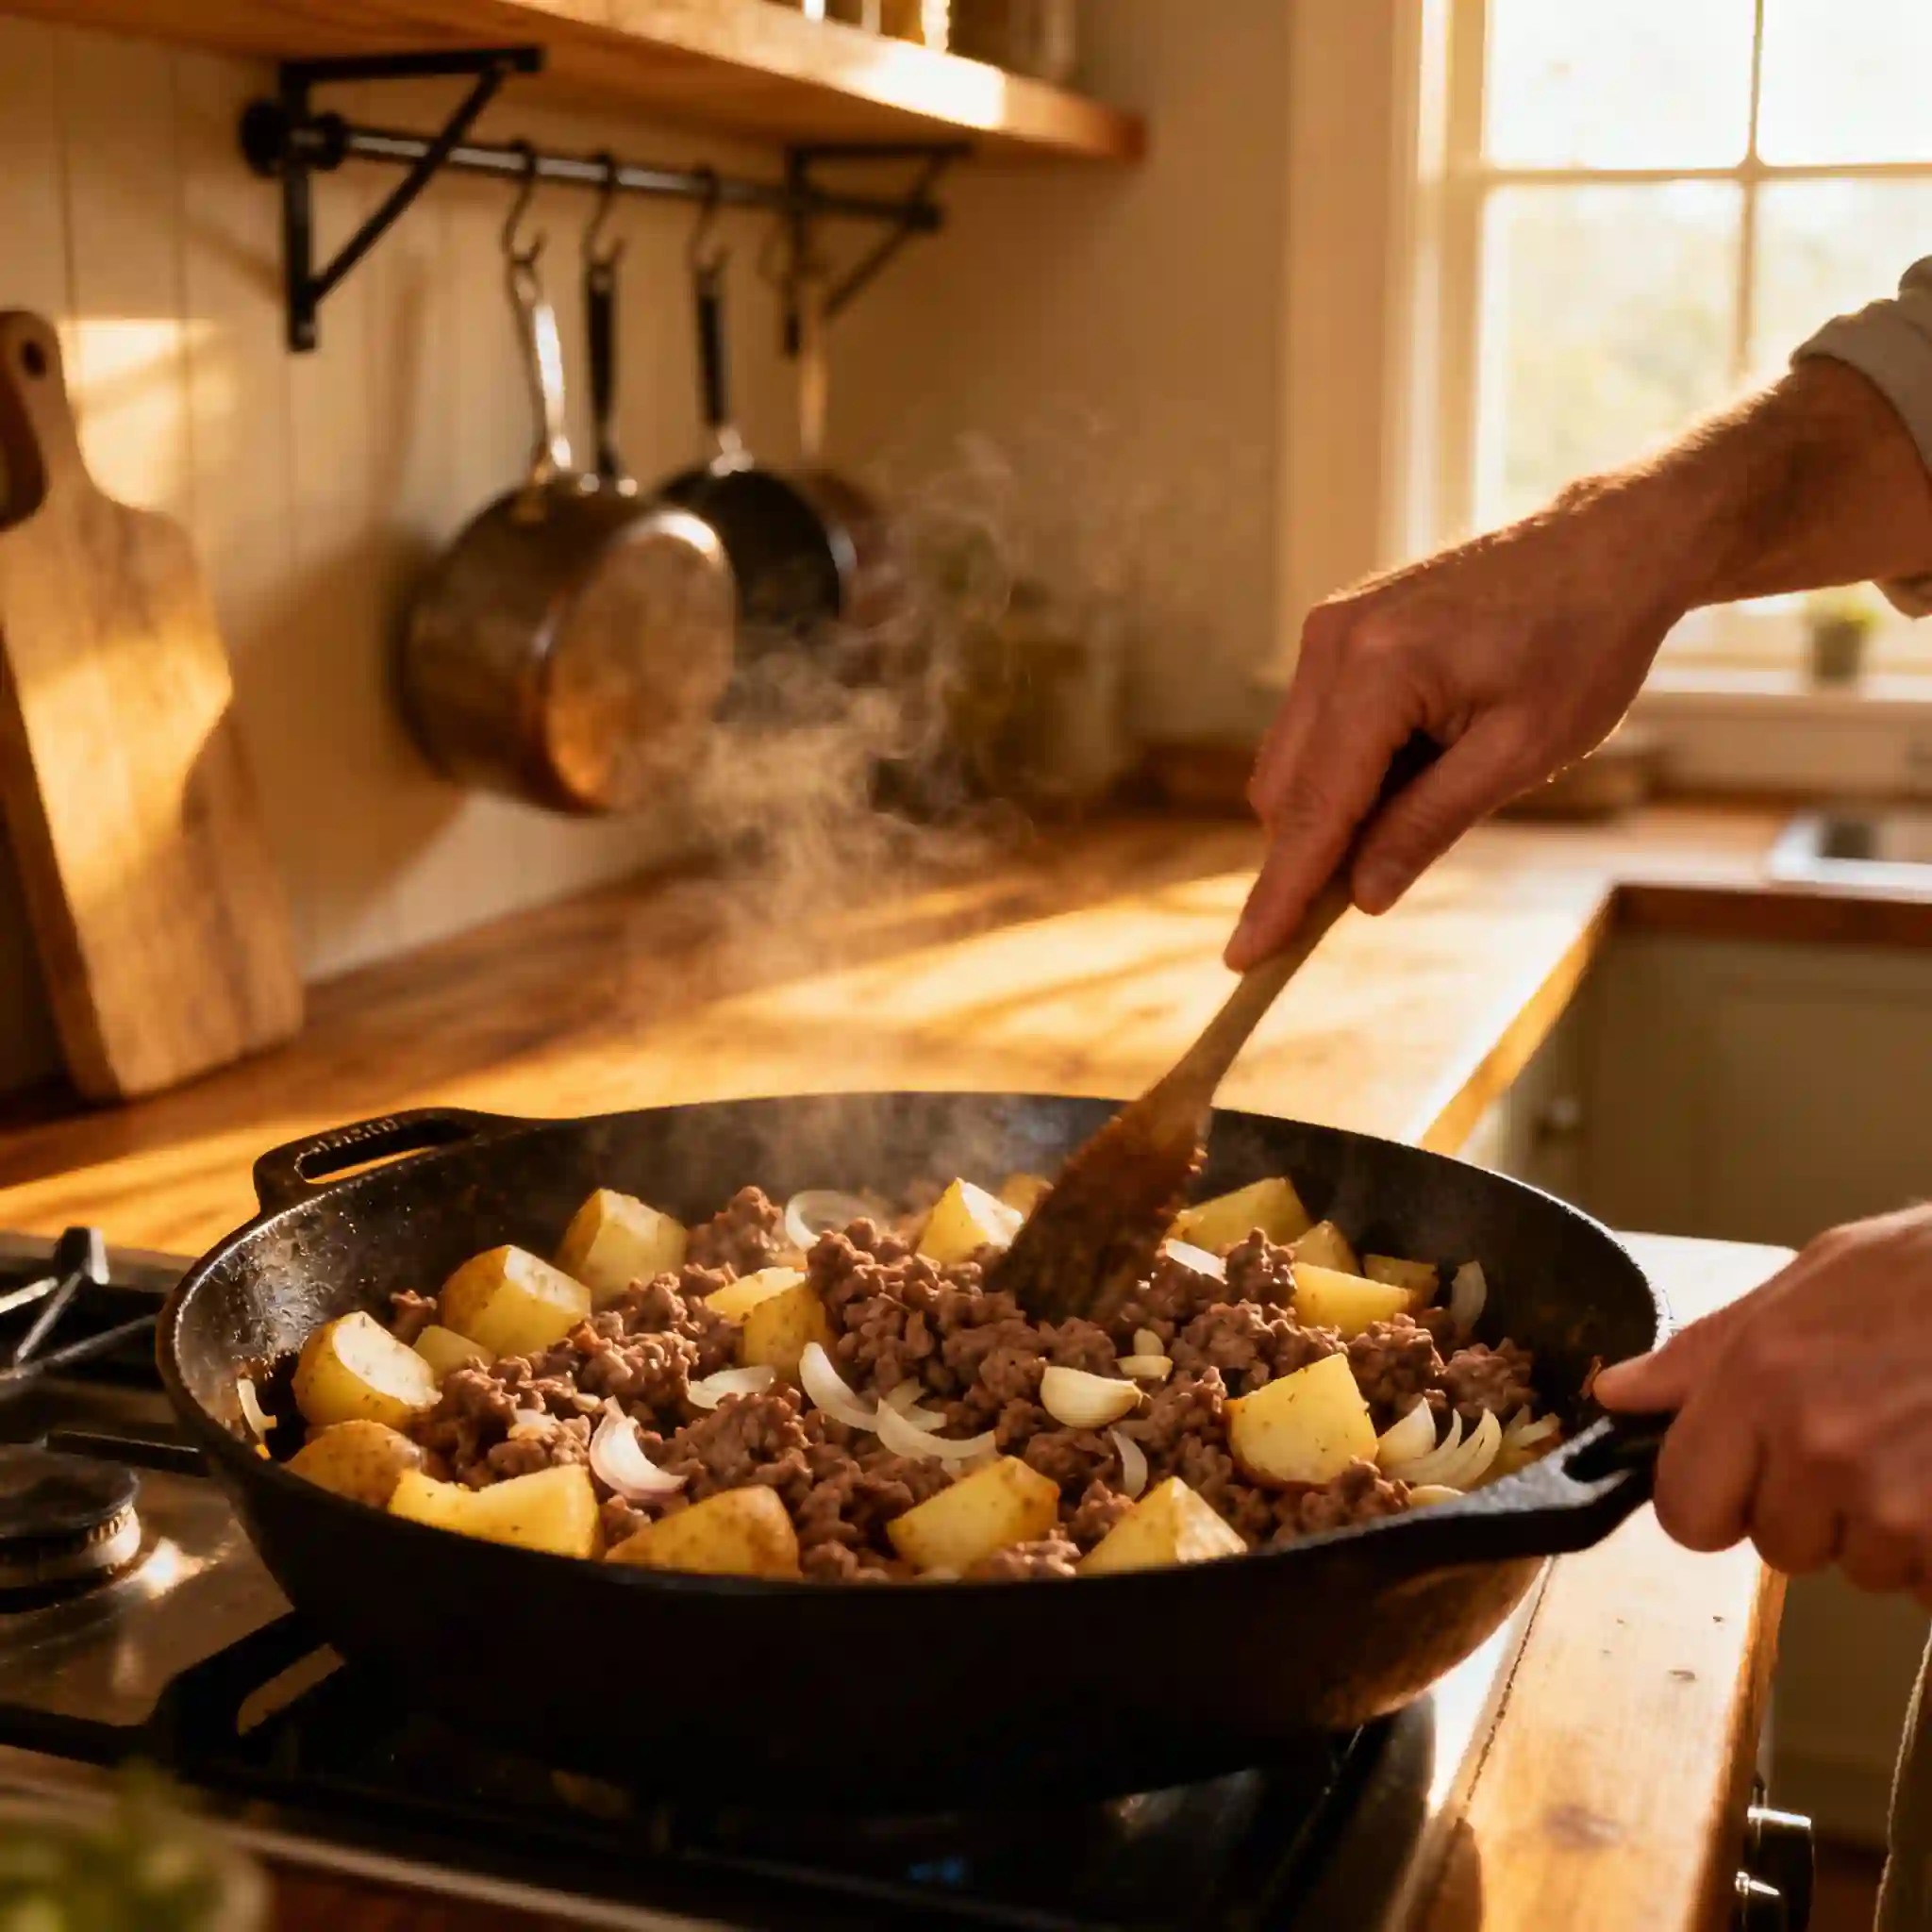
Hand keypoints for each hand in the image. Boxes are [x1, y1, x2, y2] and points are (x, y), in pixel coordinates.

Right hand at [1226, 493, 1682, 968]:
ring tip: (1435, 790)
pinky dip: (1345, 771)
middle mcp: (1332, 644)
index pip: (1313, 810)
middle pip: (1283, 792)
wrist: (1606, 549)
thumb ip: (1429, 824)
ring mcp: (1328, 632)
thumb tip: (1361, 897)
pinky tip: (1417, 762)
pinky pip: (1313, 728)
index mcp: (1377, 670)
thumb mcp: (1521, 752)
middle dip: (1310, 854)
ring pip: (1290, 763)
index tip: (1242, 961)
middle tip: (1375, 891)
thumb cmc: (1581, 645)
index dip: (1279, 894)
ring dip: (1334, 811)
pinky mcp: (1338, 632)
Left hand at [1595, 1207, 1931, 1602]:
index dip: (1711, 1502)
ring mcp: (1895, 1502)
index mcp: (1758, 1381)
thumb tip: (1616, 1393)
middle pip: (1778, 1545)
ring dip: (1887, 1529)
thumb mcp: (1807, 1285)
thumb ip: (1704, 1353)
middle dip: (1812, 1511)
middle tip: (1863, 1442)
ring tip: (1921, 1446)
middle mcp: (1816, 1448)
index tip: (1742, 1482)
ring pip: (1862, 1565)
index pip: (1685, 1508)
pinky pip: (1926, 1585)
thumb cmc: (1929, 1272)